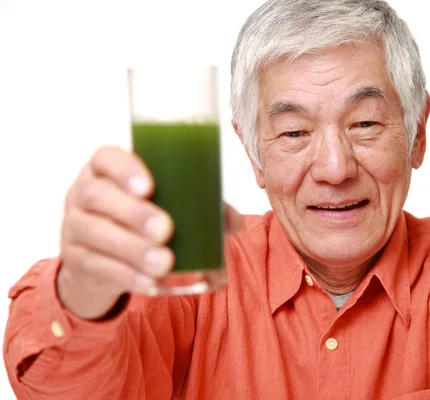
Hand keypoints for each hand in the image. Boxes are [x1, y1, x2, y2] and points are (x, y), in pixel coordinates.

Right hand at [58, 146, 241, 319]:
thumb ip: (200, 206)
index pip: (106, 158)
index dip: (124, 170)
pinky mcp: (76, 260)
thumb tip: (233, 221)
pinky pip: (95, 266)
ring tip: (164, 262)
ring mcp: (74, 226)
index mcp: (107, 170)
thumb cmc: (141, 217)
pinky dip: (124, 275)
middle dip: (133, 214)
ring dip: (131, 249)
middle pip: (98, 197)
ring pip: (94, 233)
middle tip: (165, 230)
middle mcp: (84, 193)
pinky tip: (148, 282)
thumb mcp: (164, 204)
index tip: (149, 187)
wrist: (101, 255)